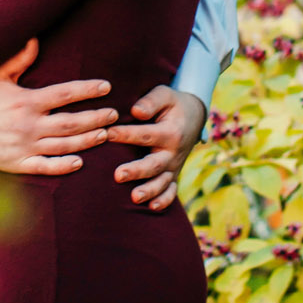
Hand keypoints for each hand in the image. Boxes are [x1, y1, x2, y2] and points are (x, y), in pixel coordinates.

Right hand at [0, 40, 116, 176]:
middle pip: (72, 122)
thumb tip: (36, 38)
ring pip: (63, 146)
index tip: (107, 86)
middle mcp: (27, 124)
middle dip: (96, 118)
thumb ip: (18, 58)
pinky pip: (43, 167)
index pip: (66, 94)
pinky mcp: (14, 163)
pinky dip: (63, 166)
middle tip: (114, 115)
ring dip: (87, 140)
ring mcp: (22, 146)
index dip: (89, 90)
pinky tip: (79, 163)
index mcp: (26, 100)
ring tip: (105, 135)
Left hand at [107, 85, 204, 211]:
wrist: (194, 117)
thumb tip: (136, 111)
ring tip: (134, 198)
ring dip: (149, 190)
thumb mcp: (166, 94)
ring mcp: (174, 166)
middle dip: (136, 171)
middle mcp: (173, 152)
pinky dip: (164, 201)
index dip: (126, 134)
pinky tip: (151, 207)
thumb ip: (151, 101)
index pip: (146, 134)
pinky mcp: (173, 175)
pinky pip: (171, 191)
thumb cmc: (173, 104)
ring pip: (162, 182)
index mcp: (171, 132)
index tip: (107, 133)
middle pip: (154, 164)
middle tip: (118, 175)